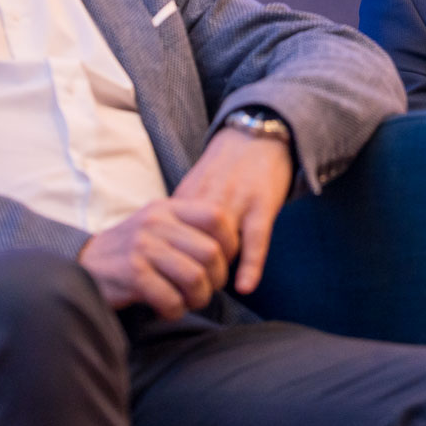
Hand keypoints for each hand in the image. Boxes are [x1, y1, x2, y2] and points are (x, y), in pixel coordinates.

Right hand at [78, 196, 237, 318]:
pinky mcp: (132, 274)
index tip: (224, 261)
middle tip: (208, 289)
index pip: (216, 216)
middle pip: (211, 252)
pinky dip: (176, 310)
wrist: (84, 263)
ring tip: (189, 302)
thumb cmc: (132, 249)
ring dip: (199, 298)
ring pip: (195, 277)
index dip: (230, 243)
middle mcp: (156, 223)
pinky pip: (171, 299)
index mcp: (167, 208)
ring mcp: (142, 248)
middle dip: (217, 278)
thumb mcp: (158, 225)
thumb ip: (189, 228)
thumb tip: (232, 250)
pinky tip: (169, 309)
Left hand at [172, 124, 294, 294]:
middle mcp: (209, 201)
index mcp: (188, 198)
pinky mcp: (261, 204)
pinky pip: (255, 239)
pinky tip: (245, 286)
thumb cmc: (226, 165)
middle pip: (193, 247)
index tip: (164, 282)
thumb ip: (182, 214)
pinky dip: (250, 264)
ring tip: (213, 289)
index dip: (169, 264)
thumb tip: (165, 246)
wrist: (257, 133)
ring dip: (218, 271)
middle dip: (191, 271)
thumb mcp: (195, 186)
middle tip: (189, 292)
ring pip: (222, 245)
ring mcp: (236, 202)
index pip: (171, 241)